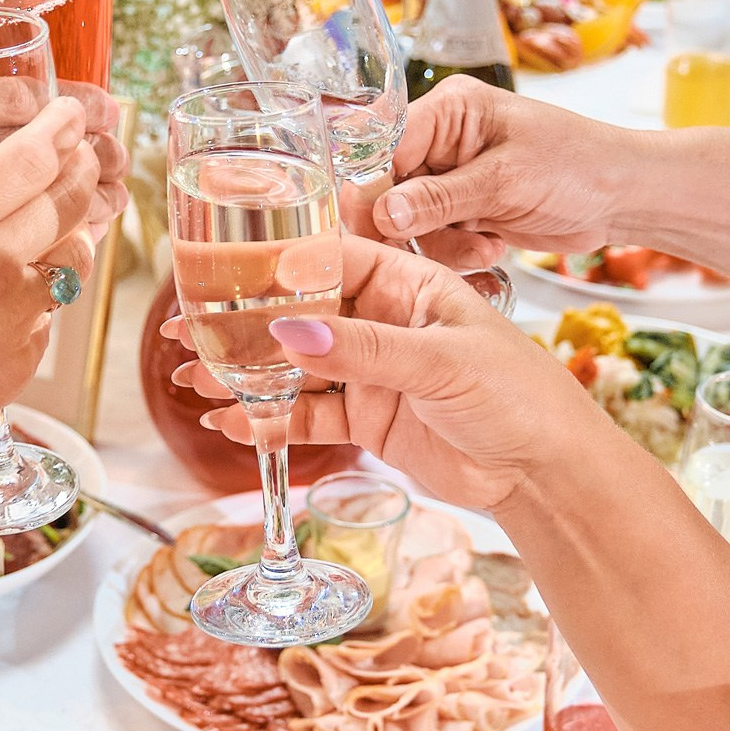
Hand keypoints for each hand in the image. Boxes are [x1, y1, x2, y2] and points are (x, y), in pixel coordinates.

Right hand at [0, 98, 99, 475]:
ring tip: (64, 219)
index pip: (30, 159)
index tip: (69, 114)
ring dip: (77, 230)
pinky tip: (20, 290)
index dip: (58, 129)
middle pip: (68, 200)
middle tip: (83, 153)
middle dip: (82, 168)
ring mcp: (18, 314)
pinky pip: (50, 312)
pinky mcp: (23, 359)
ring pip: (75, 257)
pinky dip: (44, 292)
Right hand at [168, 237, 626, 512]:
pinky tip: (230, 424)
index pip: (330, 260)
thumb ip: (364, 349)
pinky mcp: (367, 419)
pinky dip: (268, 421)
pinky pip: (307, 416)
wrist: (545, 470)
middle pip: (298, 313)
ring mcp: (371, 372)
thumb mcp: (442, 361)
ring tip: (190, 379)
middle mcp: (382, 321)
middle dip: (242, 322)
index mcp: (406, 284)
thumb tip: (290, 331)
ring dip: (243, 374)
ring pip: (293, 367)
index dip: (275, 266)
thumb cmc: (517, 394)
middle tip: (185, 327)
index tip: (222, 274)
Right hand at [370, 79, 632, 266]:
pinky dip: (456, 253)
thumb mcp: (506, 181)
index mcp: (448, 109)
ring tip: (484, 246)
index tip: (377, 226)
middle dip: (411, 225)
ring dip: (441, 245)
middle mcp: (442, 140)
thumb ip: (440, 199)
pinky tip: (492, 248)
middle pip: (388, 188)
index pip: (384, 147)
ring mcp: (451, 177)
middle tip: (438, 246)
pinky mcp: (463, 210)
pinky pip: (434, 239)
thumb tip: (382, 213)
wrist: (623, 197)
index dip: (374, 189)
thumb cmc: (578, 166)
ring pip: (407, 221)